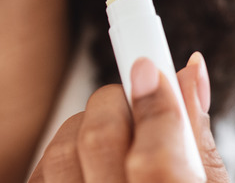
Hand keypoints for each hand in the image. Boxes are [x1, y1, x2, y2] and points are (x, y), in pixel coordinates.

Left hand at [29, 52, 229, 182]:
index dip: (154, 105)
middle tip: (135, 100)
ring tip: (113, 142)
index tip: (149, 64)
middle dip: (117, 104)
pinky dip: (60, 158)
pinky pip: (38, 173)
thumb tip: (188, 71)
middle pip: (99, 142)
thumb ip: (195, 142)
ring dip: (85, 130)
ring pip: (61, 152)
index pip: (158, 161)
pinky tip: (86, 167)